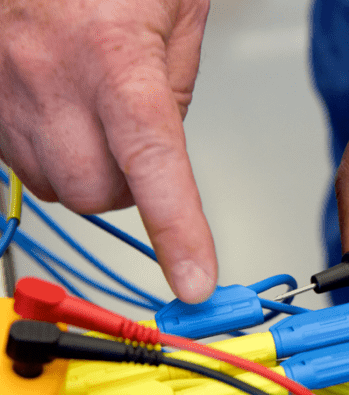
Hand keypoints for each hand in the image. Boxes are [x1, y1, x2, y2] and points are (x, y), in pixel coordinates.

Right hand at [0, 0, 215, 302]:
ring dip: (89, 173)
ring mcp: (3, 91)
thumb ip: (177, 84)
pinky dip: (49, 155)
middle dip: (130, 191)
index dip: (178, 230)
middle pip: (96, 192)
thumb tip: (166, 149)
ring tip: (100, 119)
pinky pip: (16, 161)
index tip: (195, 279)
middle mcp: (48, 78)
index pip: (153, 163)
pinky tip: (62, 115)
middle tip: (144, 154)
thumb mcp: (175, 11)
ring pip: (55, 184)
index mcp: (113, 55)